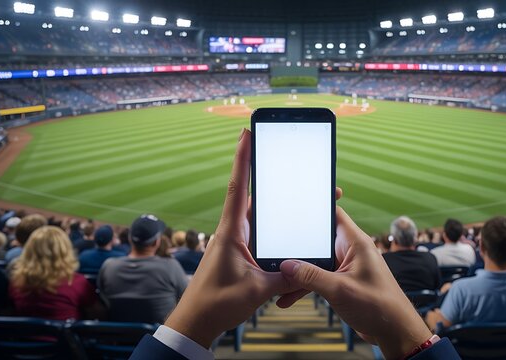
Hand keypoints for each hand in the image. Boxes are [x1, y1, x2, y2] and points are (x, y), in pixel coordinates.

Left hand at [164, 128, 293, 347]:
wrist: (196, 321)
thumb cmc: (216, 303)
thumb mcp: (256, 290)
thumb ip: (285, 277)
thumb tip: (308, 267)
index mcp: (231, 231)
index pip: (238, 186)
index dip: (243, 158)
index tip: (246, 133)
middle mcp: (232, 230)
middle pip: (254, 195)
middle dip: (271, 176)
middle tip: (290, 160)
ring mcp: (236, 241)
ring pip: (260, 214)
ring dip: (276, 203)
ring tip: (300, 192)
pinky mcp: (239, 252)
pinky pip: (260, 232)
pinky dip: (274, 225)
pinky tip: (290, 225)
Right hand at [278, 208, 432, 359]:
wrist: (394, 331)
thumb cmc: (379, 307)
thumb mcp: (339, 290)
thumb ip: (311, 277)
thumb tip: (287, 266)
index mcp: (355, 242)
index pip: (333, 214)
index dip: (314, 209)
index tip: (292, 209)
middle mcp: (351, 250)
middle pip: (319, 240)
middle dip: (298, 247)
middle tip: (276, 251)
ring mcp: (346, 266)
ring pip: (316, 262)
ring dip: (299, 272)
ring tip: (278, 281)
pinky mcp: (343, 281)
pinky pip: (319, 277)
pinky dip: (306, 285)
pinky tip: (289, 297)